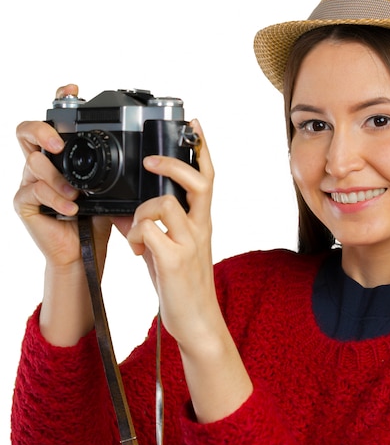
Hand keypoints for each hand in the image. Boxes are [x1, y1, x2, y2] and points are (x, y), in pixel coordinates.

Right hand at [14, 84, 117, 343]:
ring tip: (75, 194)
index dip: (61, 101)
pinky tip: (72, 209)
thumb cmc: (98, 219)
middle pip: (28, 132)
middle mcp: (45, 162)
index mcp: (66, 155)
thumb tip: (156, 155)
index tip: (73, 89)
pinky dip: (55, 199)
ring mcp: (31, 180)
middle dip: (43, 132)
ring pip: (32, 163)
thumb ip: (124, 171)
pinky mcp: (25, 202)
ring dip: (56, 178)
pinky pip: (32, 191)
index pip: (57, 121)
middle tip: (60, 144)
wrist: (84, 253)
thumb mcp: (115, 191)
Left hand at [126, 119, 216, 345]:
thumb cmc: (182, 284)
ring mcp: (189, 242)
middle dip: (173, 163)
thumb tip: (126, 210)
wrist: (196, 320)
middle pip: (198, 181)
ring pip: (164, 203)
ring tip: (137, 233)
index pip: (208, 177)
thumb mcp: (169, 249)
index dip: (202, 149)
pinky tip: (138, 250)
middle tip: (151, 160)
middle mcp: (200, 227)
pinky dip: (137, 235)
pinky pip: (150, 230)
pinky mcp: (175, 260)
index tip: (194, 125)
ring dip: (142, 212)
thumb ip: (154, 227)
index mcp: (201, 222)